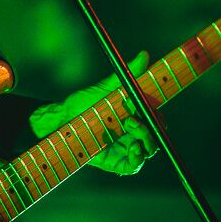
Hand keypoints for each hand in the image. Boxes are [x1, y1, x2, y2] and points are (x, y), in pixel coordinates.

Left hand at [29, 50, 160, 175]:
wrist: (62, 118)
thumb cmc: (83, 102)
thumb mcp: (107, 87)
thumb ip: (128, 74)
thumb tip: (144, 55)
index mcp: (134, 116)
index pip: (156, 120)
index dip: (158, 116)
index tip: (151, 106)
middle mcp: (132, 134)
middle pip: (155, 136)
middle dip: (151, 127)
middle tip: (134, 117)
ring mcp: (124, 148)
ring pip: (147, 150)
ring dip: (146, 140)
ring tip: (130, 126)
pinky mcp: (114, 161)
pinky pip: (133, 166)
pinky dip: (138, 158)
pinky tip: (134, 149)